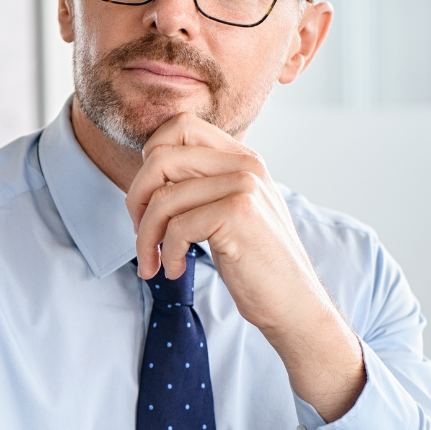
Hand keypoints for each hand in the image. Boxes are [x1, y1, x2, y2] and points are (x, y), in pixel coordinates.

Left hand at [126, 113, 363, 420]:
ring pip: (162, 198)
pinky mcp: (238, 213)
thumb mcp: (231, 211)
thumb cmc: (256, 264)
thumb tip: (148, 171)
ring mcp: (243, 185)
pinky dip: (167, 254)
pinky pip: (177, 226)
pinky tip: (175, 271)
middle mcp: (245, 164)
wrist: (294, 303)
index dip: (150, 157)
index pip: (180, 126)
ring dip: (146, 237)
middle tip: (141, 234)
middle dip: (136, 200)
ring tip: (153, 262)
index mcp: (242, 157)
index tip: (148, 198)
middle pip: (160, 158)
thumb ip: (202, 184)